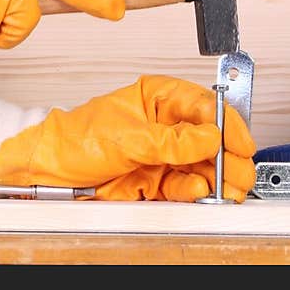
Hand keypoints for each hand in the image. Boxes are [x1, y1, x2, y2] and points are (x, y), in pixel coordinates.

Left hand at [0, 75, 256, 200]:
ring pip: (203, 166)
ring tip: (222, 187)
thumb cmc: (76, 138)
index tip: (240, 141)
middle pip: (210, 138)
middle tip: (238, 172)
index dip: (226, 123)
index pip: (203, 106)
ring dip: (216, 178)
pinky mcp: (157, 183)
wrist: (49, 172)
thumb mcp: (125, 135)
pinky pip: (185, 187)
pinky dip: (194, 192)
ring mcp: (162, 155)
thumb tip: (208, 137)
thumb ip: (169, 140)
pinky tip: (196, 191)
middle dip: (227, 156)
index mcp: (158, 98)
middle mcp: (165, 125)